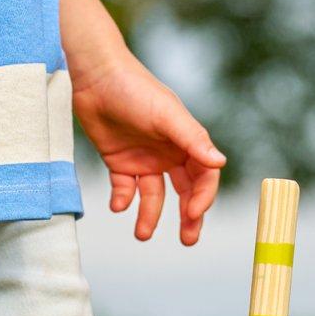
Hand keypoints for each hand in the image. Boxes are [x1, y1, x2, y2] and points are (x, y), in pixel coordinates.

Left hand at [72, 54, 225, 246]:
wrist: (94, 75)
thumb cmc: (134, 89)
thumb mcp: (166, 115)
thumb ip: (193, 140)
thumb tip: (220, 163)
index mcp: (186, 142)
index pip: (204, 177)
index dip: (202, 197)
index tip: (192, 214)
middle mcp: (169, 153)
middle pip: (185, 192)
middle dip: (188, 217)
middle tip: (187, 240)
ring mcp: (144, 159)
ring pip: (153, 196)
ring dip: (150, 216)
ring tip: (142, 235)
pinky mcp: (119, 161)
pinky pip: (125, 189)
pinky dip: (123, 200)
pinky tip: (119, 205)